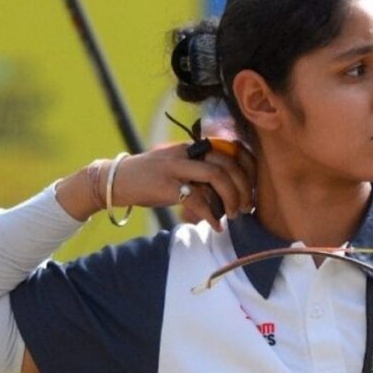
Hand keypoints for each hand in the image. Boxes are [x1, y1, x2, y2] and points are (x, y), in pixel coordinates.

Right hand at [116, 142, 256, 229]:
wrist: (116, 180)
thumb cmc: (153, 178)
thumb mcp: (180, 168)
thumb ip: (203, 173)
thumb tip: (233, 190)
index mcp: (193, 146)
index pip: (231, 148)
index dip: (249, 166)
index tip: (256, 186)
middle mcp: (187, 152)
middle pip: (228, 163)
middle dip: (244, 187)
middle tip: (246, 207)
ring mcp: (176, 167)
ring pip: (216, 175)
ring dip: (230, 198)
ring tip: (232, 215)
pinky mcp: (166, 185)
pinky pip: (196, 199)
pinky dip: (210, 215)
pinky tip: (215, 226)